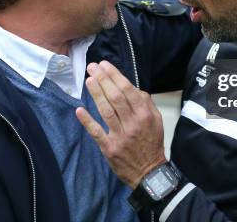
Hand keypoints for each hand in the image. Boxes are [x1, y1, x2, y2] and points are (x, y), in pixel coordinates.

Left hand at [76, 61, 166, 187]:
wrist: (149, 171)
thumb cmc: (151, 143)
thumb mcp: (156, 120)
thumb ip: (146, 103)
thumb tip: (133, 87)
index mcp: (144, 114)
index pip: (127, 90)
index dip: (114, 75)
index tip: (105, 65)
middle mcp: (133, 123)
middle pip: (115, 97)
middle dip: (103, 79)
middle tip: (92, 67)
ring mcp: (120, 136)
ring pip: (106, 111)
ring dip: (96, 94)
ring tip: (89, 80)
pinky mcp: (109, 148)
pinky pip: (97, 132)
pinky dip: (88, 121)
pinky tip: (80, 110)